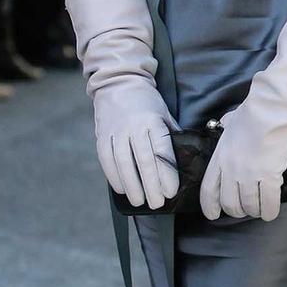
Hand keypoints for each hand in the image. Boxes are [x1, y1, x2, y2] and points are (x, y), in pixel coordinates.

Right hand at [92, 80, 179, 208]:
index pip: (161, 150)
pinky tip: (123, 190)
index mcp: (153, 120)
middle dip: (151, 185)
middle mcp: (134, 126)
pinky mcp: (102, 136)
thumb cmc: (147, 102)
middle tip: (157, 203)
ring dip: (132, 186)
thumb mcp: (164, 113)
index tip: (171, 191)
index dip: (166, 173)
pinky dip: (114, 177)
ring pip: (123, 164)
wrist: (119, 83)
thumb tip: (184, 158)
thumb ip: (171, 134)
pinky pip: (106, 161)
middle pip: (143, 161)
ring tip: (140, 201)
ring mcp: (116, 131)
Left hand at [199, 101, 286, 221]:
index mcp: (220, 156)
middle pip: (229, 202)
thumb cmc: (254, 111)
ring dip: (254, 211)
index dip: (210, 206)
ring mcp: (249, 175)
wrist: (271, 110)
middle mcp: (231, 170)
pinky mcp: (270, 176)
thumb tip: (227, 124)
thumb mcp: (231, 120)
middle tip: (244, 209)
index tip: (213, 214)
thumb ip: (227, 126)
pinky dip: (269, 211)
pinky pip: (268, 202)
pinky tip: (270, 213)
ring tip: (259, 210)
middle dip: (237, 211)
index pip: (209, 189)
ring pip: (249, 205)